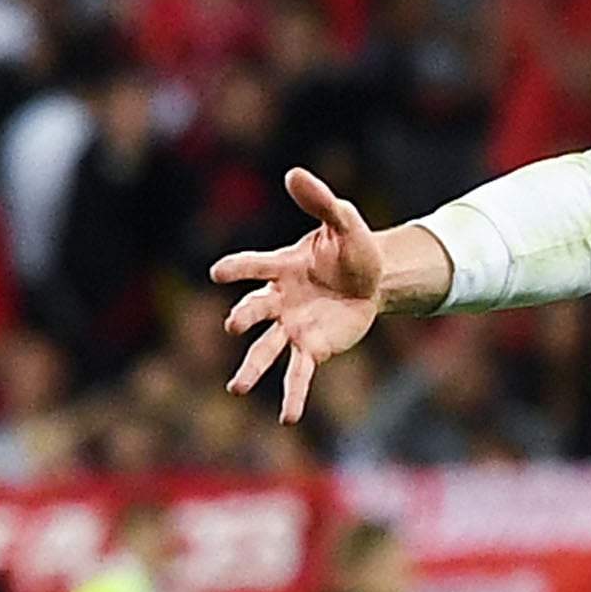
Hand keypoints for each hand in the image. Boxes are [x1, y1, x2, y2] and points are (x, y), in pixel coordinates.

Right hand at [209, 166, 392, 423]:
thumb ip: (320, 200)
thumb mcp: (343, 221)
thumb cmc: (351, 248)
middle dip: (243, 316)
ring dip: (251, 369)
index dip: (237, 269)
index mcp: (282, 268)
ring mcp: (292, 327)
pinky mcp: (312, 348)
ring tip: (237, 389)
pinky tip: (288, 419)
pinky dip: (293, 396)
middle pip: (254, 310)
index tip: (217, 274)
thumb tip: (294, 172)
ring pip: (265, 350)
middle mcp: (279, 300)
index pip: (254, 266)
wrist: (373, 279)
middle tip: (234, 325)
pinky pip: (299, 374)